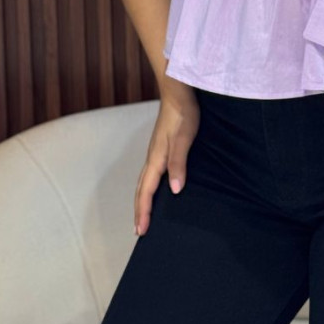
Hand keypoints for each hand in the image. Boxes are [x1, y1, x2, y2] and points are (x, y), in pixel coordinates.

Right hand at [134, 80, 199, 235]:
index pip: (146, 191)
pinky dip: (149, 187)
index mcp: (156, 159)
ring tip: (144, 216)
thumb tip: (175, 190)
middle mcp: (152, 157)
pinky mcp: (160, 147)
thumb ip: (178, 163)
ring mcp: (155, 152)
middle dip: (139, 210)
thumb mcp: (184, 139)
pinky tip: (156, 188)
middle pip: (141, 189)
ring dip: (142, 200)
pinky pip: (151, 173)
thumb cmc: (183, 114)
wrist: (177, 92)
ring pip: (144, 181)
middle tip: (139, 231)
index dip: (144, 212)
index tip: (141, 232)